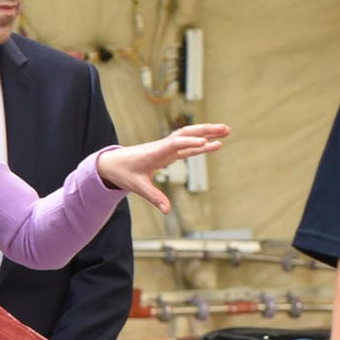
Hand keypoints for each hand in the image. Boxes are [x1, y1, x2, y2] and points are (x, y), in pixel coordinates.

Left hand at [95, 124, 230, 213]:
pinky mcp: (168, 151)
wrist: (113, 162)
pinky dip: (201, 144)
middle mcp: (163, 146)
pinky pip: (187, 146)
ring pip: (189, 136)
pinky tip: (213, 143)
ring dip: (207, 132)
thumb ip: (154, 197)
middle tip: (225, 129)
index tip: (205, 143)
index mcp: (154, 153)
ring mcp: (167, 147)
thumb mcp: (137, 187)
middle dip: (206, 130)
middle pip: (187, 133)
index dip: (189, 143)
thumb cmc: (124, 172)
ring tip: (226, 131)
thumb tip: (167, 211)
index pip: (175, 144)